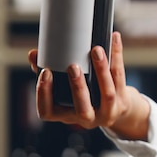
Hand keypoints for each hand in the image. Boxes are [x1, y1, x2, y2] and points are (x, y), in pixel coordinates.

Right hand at [28, 31, 149, 139]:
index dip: (44, 94)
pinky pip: (121, 77)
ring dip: (101, 71)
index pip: (48, 112)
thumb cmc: (84, 97)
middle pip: (82, 109)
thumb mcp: (64, 90)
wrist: (116, 109)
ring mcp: (107, 112)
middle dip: (77, 87)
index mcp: (66, 115)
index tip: (45, 73)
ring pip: (107, 94)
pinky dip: (117, 56)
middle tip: (72, 67)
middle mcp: (86, 118)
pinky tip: (113, 38)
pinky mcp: (123, 101)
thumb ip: (49, 74)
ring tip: (96, 50)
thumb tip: (33, 54)